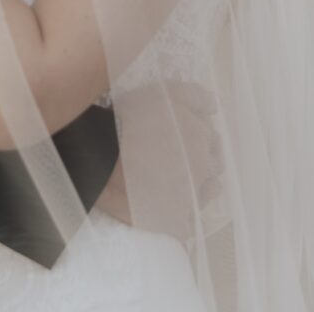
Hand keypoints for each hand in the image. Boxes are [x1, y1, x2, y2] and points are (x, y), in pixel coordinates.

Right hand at [96, 82, 223, 240]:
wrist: (102, 159)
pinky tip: (161, 206)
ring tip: (170, 182)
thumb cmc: (130, 120)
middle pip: (213, 166)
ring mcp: (190, 199)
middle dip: (199, 161)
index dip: (196, 134)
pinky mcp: (174, 223)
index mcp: (202, 138)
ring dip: (195, 188)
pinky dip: (178, 217)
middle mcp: (203, 169)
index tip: (178, 135)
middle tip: (173, 156)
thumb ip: (194, 95)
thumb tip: (216, 104)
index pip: (212, 137)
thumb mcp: (163, 93)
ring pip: (204, 195)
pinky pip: (184, 224)